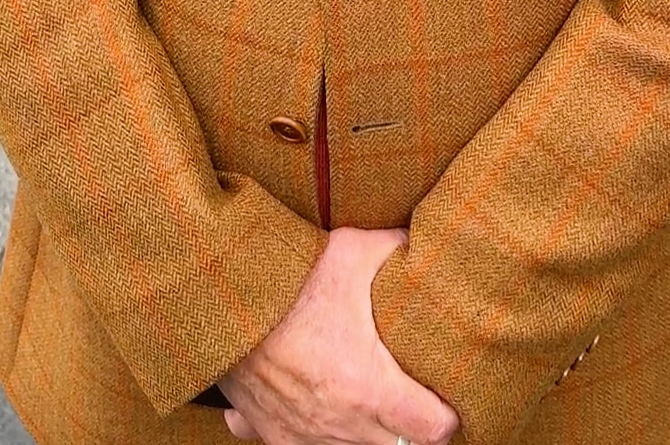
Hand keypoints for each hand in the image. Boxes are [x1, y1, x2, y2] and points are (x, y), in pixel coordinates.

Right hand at [220, 227, 458, 444]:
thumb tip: (425, 243)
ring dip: (365, 433)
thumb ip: (397, 249)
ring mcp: (302, 434)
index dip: (446, 415)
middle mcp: (339, 422)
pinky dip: (312, 435)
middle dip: (408, 427)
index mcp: (368, 386)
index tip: (445, 397)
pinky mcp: (269, 432)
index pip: (431, 431)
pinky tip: (315, 406)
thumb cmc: (292, 277)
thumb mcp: (354, 250)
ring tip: (367, 398)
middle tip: (410, 393)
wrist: (223, 294)